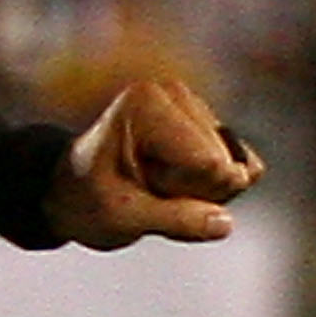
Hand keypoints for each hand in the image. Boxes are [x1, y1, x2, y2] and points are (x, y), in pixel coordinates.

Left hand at [44, 75, 261, 249]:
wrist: (72, 190)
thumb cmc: (86, 200)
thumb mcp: (123, 218)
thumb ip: (176, 220)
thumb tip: (224, 223)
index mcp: (146, 104)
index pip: (209, 164)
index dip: (182, 193)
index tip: (137, 188)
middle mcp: (174, 93)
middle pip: (225, 165)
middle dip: (192, 192)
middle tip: (144, 190)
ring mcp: (195, 107)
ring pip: (240, 169)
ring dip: (199, 191)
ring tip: (153, 185)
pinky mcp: (211, 125)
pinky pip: (243, 168)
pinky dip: (211, 186)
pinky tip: (174, 182)